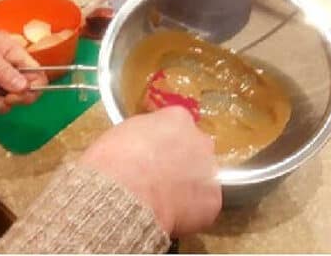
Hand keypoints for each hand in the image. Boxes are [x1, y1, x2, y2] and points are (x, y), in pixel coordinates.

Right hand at [78, 107, 221, 236]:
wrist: (124, 192)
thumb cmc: (117, 157)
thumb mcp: (127, 130)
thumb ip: (149, 132)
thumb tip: (151, 143)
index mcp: (178, 118)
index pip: (179, 124)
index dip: (168, 138)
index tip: (157, 149)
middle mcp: (200, 140)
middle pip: (196, 148)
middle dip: (184, 159)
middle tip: (163, 172)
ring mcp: (210, 171)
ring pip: (203, 177)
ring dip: (189, 184)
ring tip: (166, 195)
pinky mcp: (213, 202)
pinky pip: (203, 205)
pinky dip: (191, 209)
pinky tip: (172, 211)